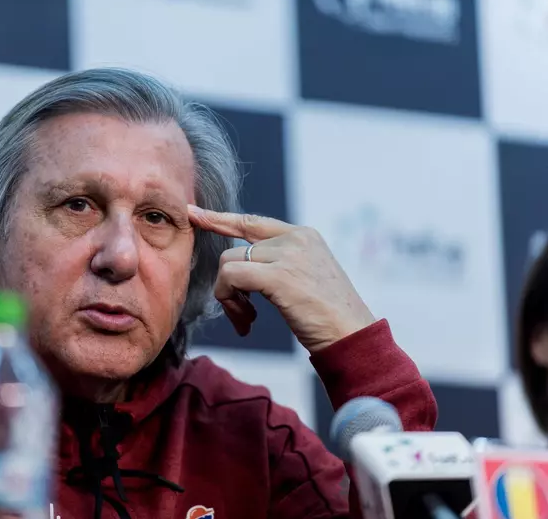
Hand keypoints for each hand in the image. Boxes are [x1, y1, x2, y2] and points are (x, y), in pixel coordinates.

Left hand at [188, 204, 375, 352]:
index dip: (220, 219)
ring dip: (229, 298)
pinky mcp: (278, 275)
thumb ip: (278, 263)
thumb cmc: (329, 317)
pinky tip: (246, 321)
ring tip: (247, 320)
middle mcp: (295, 238)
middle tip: (242, 314)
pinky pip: (231, 277)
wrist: (353, 336)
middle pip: (234, 251)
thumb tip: (239, 266)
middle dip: (230, 285)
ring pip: (228, 264)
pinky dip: (228, 299)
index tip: (195, 214)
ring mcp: (287, 254)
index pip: (251, 222)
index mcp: (303, 235)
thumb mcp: (306, 278)